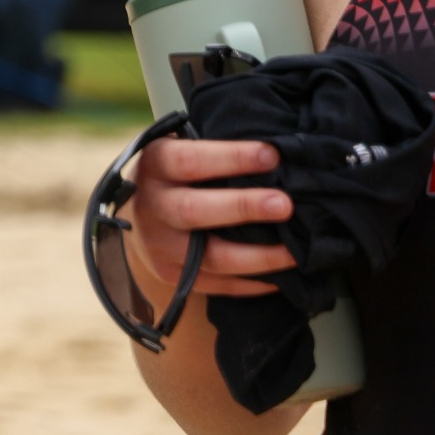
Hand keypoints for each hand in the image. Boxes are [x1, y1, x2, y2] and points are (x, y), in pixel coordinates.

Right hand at [122, 137, 295, 296]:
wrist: (138, 214)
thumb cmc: (176, 174)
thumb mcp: (180, 150)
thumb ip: (215, 151)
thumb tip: (276, 157)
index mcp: (155, 166)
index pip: (189, 161)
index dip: (231, 158)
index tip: (272, 156)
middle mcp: (152, 206)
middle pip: (194, 210)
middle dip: (243, 207)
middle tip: (285, 205)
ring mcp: (159, 246)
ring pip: (211, 257)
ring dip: (259, 256)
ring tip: (296, 252)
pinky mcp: (172, 275)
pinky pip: (218, 285)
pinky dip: (253, 283)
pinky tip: (281, 277)